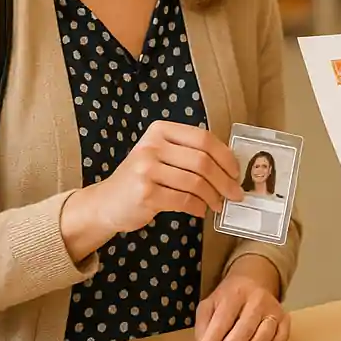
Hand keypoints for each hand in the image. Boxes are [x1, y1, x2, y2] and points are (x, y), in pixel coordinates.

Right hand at [91, 121, 243, 235]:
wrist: (105, 203)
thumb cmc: (142, 178)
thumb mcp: (161, 155)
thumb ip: (189, 154)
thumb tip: (230, 168)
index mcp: (160, 130)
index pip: (204, 139)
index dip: (225, 156)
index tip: (236, 172)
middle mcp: (151, 146)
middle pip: (202, 161)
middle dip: (224, 180)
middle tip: (235, 194)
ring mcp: (146, 170)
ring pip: (195, 182)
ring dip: (213, 196)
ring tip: (218, 204)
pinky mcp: (145, 194)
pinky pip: (184, 200)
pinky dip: (198, 207)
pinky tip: (200, 210)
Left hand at [194, 259, 290, 340]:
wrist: (253, 282)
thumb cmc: (228, 299)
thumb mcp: (209, 304)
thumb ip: (203, 326)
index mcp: (236, 292)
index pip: (223, 319)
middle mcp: (258, 298)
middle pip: (245, 328)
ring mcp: (274, 308)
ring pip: (264, 335)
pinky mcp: (284, 318)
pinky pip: (280, 339)